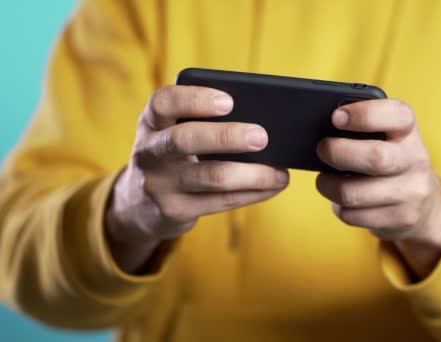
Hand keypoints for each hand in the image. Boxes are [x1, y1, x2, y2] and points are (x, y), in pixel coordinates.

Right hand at [105, 85, 288, 272]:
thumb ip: (202, 122)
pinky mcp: (176, 210)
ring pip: (211, 177)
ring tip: (279, 172)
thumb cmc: (173, 155)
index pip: (163, 102)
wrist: (139, 204)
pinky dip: (253, 193)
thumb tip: (263, 119)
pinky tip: (273, 185)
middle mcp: (150, 152)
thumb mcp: (172, 132)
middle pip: (185, 140)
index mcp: (152, 122)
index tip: (229, 101)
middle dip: (227, 137)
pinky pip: (221, 202)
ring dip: (252, 174)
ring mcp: (160, 184)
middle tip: (262, 136)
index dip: (195, 99)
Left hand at [316, 99, 440, 278]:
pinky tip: (343, 200)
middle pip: (375, 157)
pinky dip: (340, 208)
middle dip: (338, 153)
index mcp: (409, 131)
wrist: (422, 204)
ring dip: (329, 186)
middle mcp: (415, 160)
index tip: (337, 117)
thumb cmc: (389, 160)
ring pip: (355, 193)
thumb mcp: (387, 137)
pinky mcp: (401, 219)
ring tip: (324, 180)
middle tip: (322, 149)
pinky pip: (354, 215)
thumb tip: (322, 128)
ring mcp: (411, 192)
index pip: (397, 115)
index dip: (364, 114)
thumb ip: (362, 127)